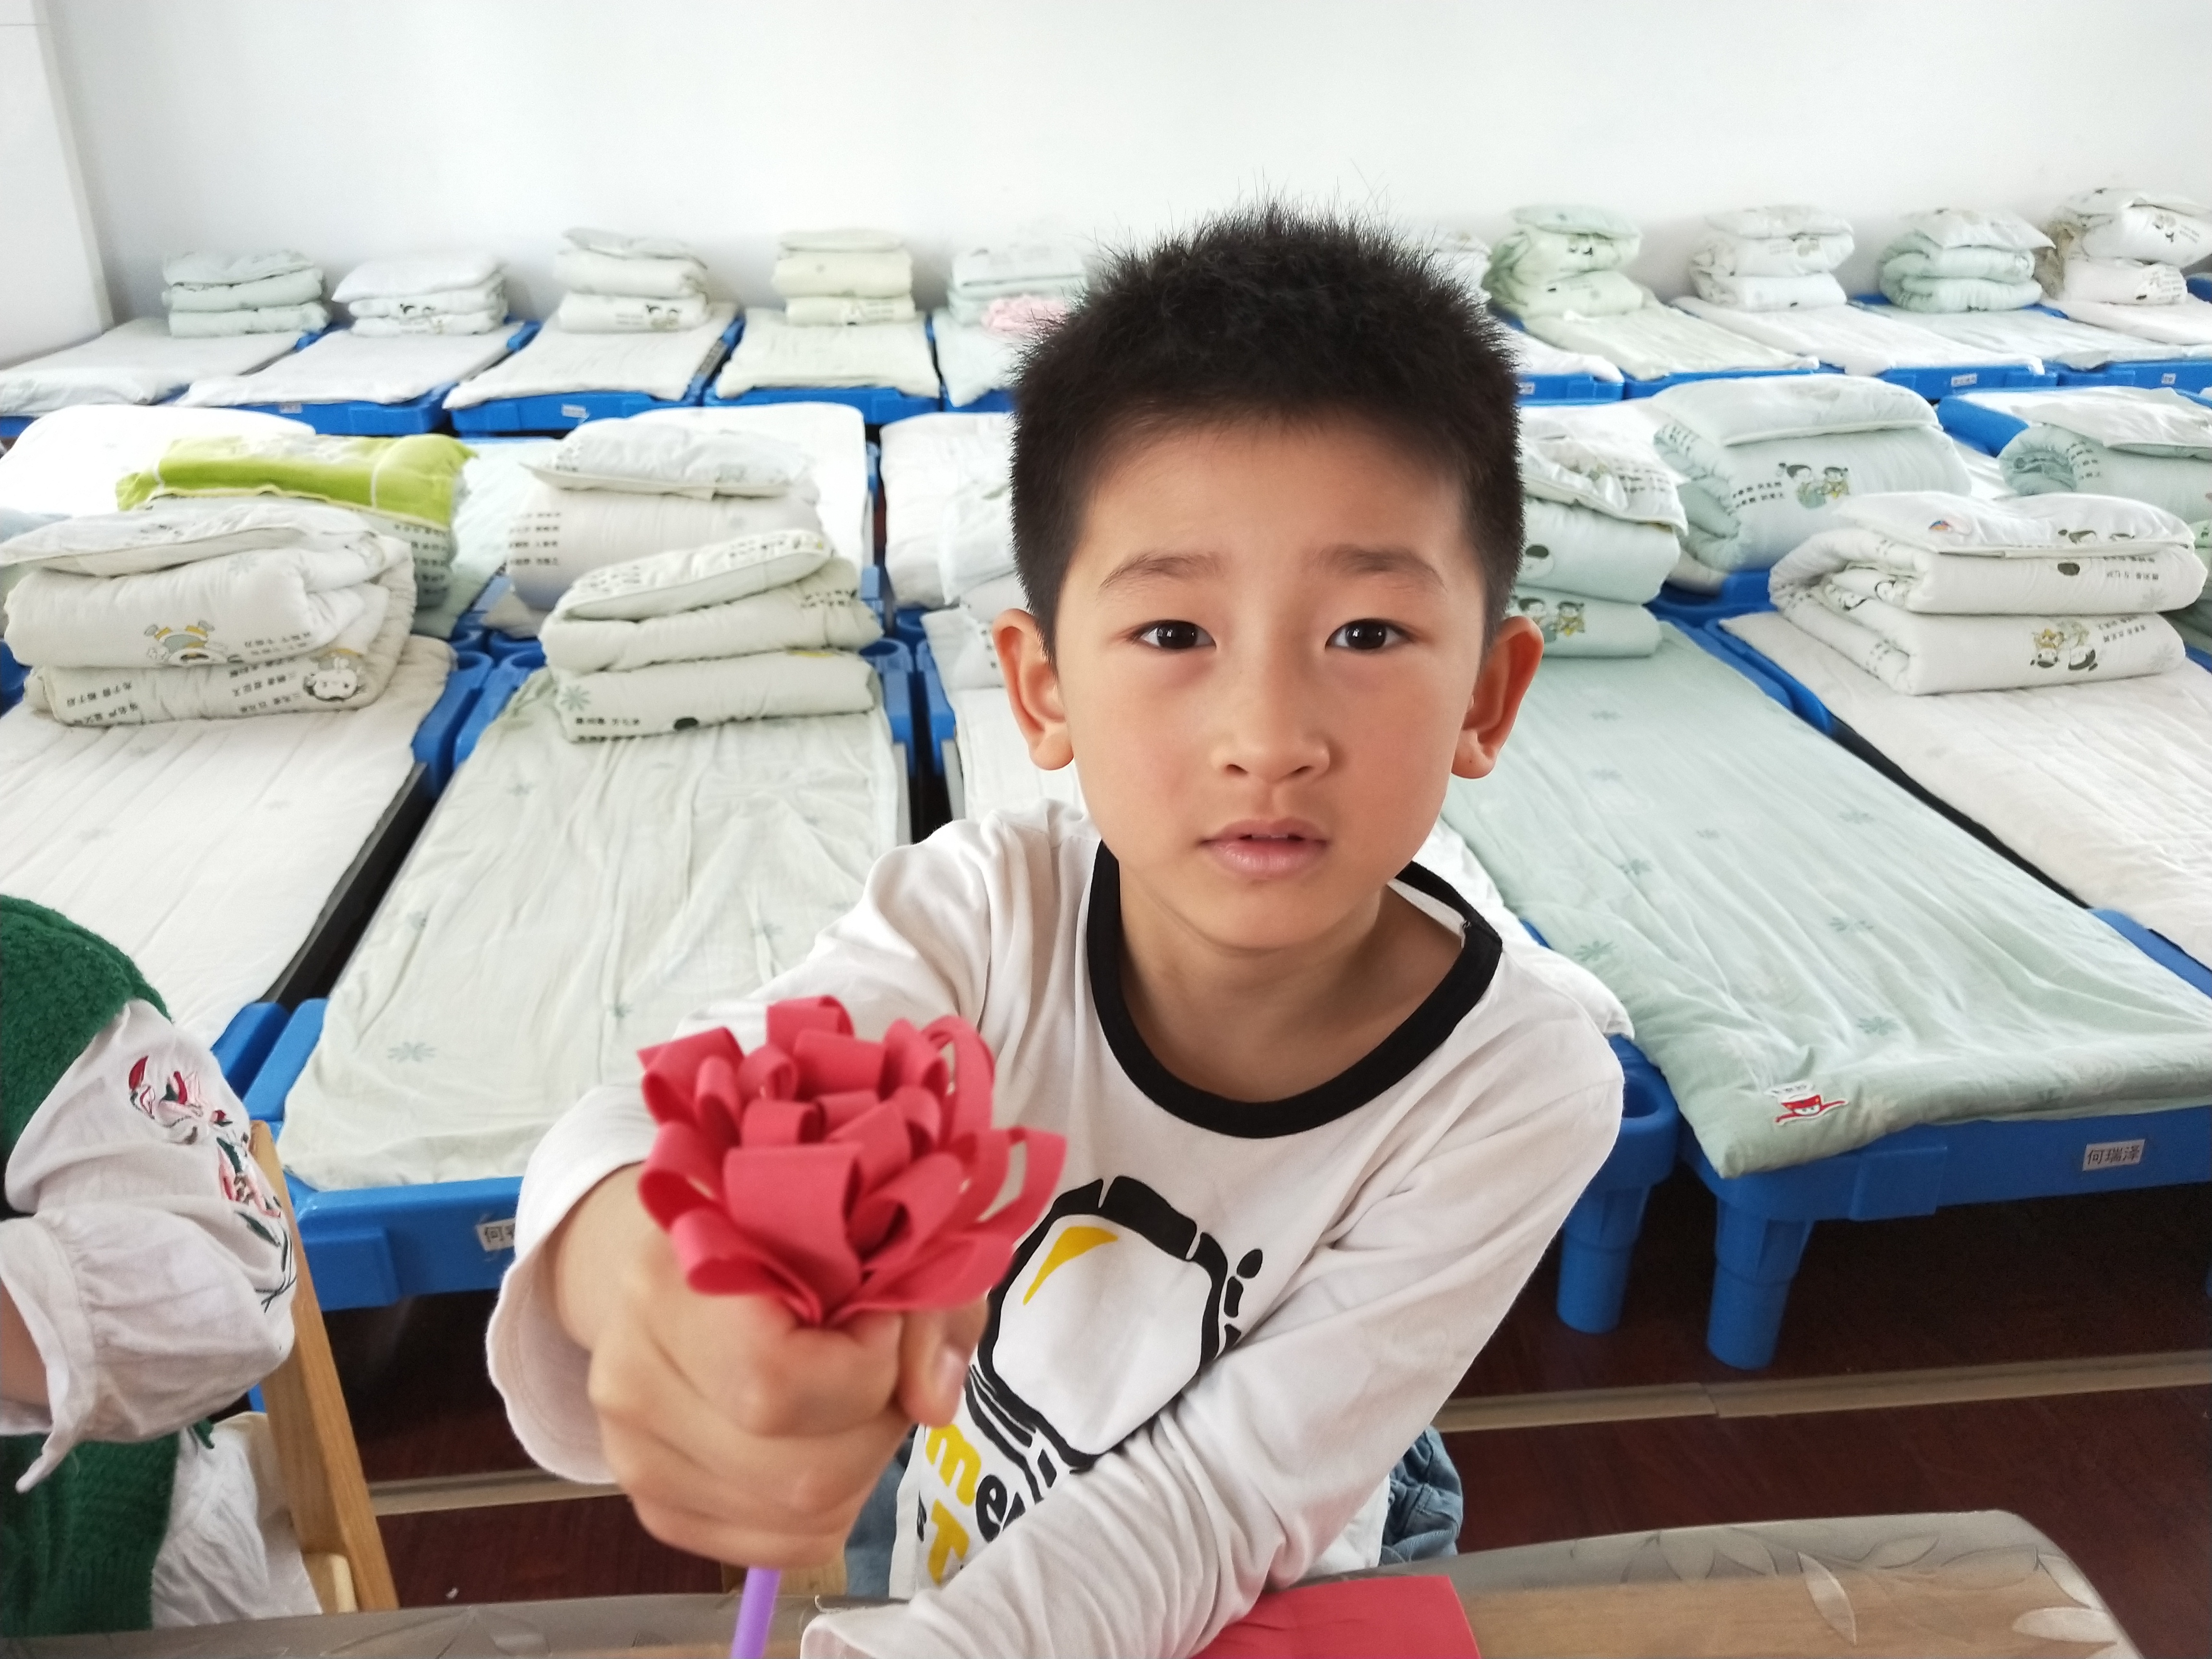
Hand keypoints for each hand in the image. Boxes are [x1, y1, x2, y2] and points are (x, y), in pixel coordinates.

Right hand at [550, 1166, 986, 1567]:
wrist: (684, 1263)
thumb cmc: (784, 1234)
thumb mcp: (874, 1229)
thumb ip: (920, 1301)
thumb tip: (932, 1403)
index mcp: (668, 1282)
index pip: (775, 1382)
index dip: (864, 1366)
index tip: (881, 1318)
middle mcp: (630, 1376)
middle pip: (798, 1473)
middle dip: (877, 1427)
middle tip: (882, 1366)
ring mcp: (631, 1454)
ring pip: (796, 1519)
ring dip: (859, 1467)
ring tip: (852, 1398)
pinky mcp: (653, 1508)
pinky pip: (778, 1547)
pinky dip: (826, 1506)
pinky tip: (823, 1438)